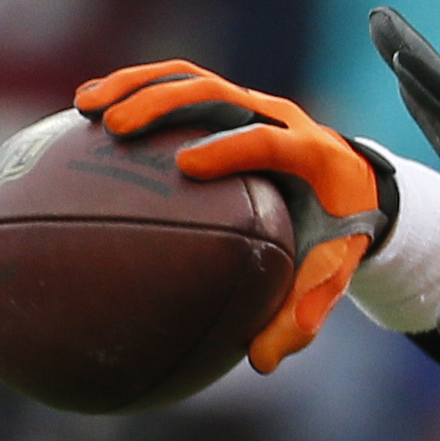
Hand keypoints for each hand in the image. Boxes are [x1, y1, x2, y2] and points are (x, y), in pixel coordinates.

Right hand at [73, 60, 396, 371]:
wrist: (356, 190)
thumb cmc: (337, 238)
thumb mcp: (328, 277)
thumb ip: (300, 317)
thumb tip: (260, 362)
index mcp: (314, 155)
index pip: (270, 140)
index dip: (231, 146)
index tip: (186, 166)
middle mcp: (282, 117)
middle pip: (219, 91)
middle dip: (167, 102)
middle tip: (116, 127)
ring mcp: (253, 103)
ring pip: (192, 78)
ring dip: (138, 85)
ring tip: (87, 106)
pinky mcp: (229, 100)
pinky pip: (179, 85)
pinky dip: (134, 89)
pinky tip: (83, 111)